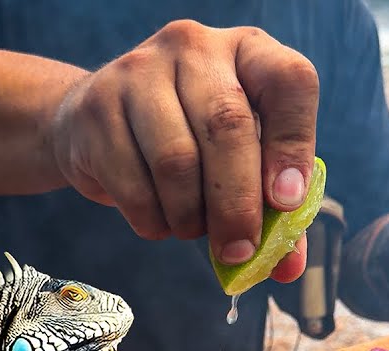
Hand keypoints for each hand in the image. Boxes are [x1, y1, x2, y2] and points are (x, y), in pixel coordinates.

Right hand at [49, 20, 319, 282]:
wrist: (95, 123)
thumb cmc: (187, 141)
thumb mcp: (238, 157)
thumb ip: (269, 208)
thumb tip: (286, 266)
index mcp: (246, 50)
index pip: (288, 81)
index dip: (293, 145)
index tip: (287, 202)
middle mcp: (193, 47)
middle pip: (226, 126)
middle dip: (237, 203)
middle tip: (238, 251)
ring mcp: (139, 71)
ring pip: (176, 160)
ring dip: (189, 216)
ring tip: (191, 229)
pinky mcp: (96, 108)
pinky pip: (131, 183)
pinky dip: (151, 220)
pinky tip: (158, 220)